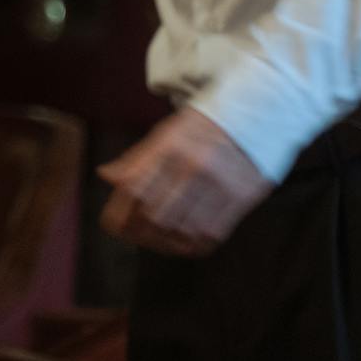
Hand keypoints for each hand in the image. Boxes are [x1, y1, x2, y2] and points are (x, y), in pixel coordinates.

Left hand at [96, 108, 272, 256]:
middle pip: (155, 215)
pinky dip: (192, 245)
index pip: (134, 188)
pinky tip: (183, 242)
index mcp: (168, 146)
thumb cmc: (202, 127)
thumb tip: (105, 175)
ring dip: (164, 242)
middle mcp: (192, 166)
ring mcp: (218, 184)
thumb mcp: (165, 133)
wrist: (255, 115)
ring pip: (182, 230)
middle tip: (135, 235)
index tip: (113, 225)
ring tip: (157, 241)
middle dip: (139, 232)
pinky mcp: (240, 199)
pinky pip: (210, 235)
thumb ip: (136, 158)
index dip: (118, 213)